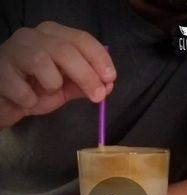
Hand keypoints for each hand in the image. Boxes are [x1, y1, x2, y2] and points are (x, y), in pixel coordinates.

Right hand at [0, 21, 116, 128]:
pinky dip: (29, 100)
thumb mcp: (63, 87)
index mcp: (52, 36)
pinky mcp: (0, 71)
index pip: (81, 39)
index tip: (111, 79)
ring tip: (46, 93)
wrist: (4, 102)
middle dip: (86, 75)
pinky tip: (26, 100)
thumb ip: (83, 84)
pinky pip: (22, 89)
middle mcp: (33, 36)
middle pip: (65, 50)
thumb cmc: (33, 89)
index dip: (99, 58)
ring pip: (42, 62)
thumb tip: (108, 86)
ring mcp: (14, 51)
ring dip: (52, 85)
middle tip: (98, 96)